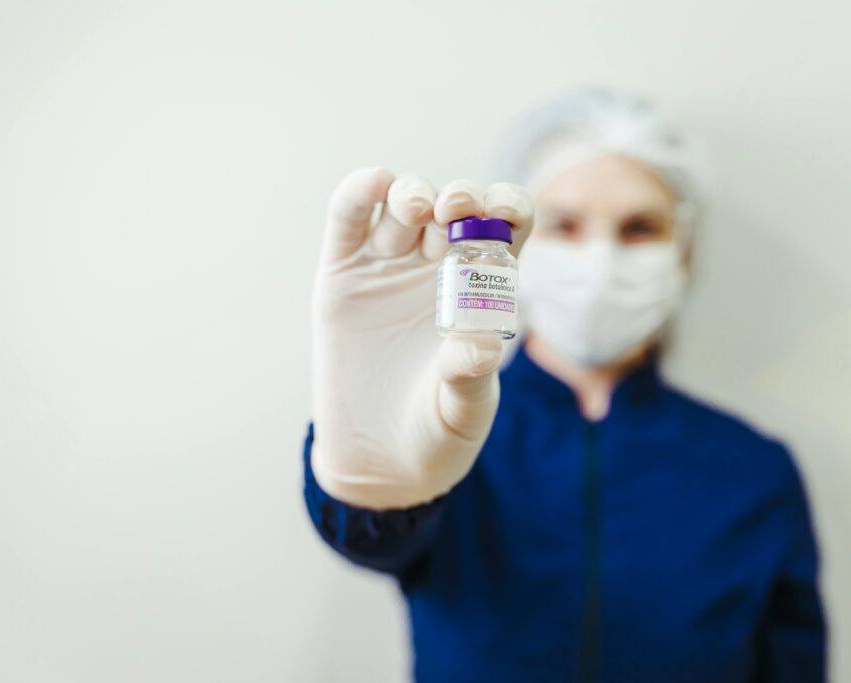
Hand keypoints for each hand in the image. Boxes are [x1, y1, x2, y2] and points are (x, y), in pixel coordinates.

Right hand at [310, 168, 533, 508]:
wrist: (379, 461)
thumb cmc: (437, 432)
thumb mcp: (462, 411)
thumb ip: (470, 377)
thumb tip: (481, 344)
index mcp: (482, 288)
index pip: (505, 227)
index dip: (508, 207)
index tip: (504, 214)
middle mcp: (438, 267)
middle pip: (456, 206)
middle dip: (460, 196)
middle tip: (456, 210)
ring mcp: (388, 265)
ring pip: (403, 202)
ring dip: (413, 192)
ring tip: (416, 209)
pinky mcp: (342, 274)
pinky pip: (349, 219)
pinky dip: (360, 192)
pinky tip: (373, 186)